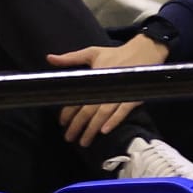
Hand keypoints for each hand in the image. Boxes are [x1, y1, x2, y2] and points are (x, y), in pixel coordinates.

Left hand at [48, 34, 167, 146]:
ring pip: (102, 114)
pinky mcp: (132, 96)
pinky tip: (104, 131)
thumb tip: (49, 58)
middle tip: (69, 137)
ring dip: (92, 129)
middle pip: (87, 110)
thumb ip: (70, 58)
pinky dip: (114, 121)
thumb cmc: (115, 54)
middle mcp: (104, 86)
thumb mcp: (91, 53)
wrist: (144, 51)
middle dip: (77, 126)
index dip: (68, 111)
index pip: (77, 97)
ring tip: (84, 141)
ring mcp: (118, 92)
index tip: (61, 122)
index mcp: (93, 77)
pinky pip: (122, 111)